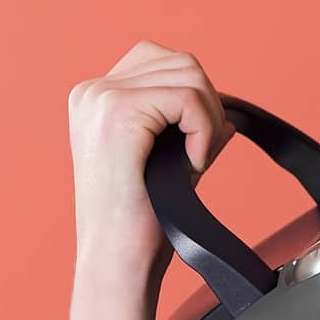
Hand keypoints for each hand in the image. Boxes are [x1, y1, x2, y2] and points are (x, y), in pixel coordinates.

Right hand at [66, 40, 235, 285]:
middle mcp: (92, 91)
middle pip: (182, 63)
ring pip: (189, 75)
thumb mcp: (170, 164)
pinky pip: (188, 98)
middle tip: (201, 152)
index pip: (164, 62)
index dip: (196, 99)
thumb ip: (191, 132)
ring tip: (195, 159)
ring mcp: (101, 98)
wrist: (117, 257)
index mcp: (96, 98)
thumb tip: (227, 118)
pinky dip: (203, 130)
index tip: (194, 144)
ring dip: (208, 120)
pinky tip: (193, 163)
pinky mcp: (118, 113)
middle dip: (208, 106)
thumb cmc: (142, 220)